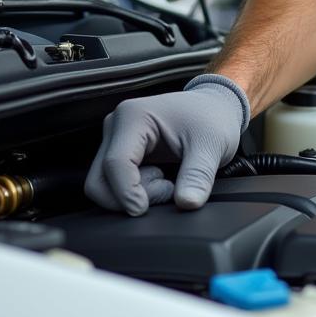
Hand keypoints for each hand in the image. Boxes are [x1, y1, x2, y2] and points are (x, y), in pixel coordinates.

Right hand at [84, 74, 249, 215]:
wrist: (216, 108)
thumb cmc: (212, 118)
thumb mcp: (211, 145)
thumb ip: (198, 175)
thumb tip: (187, 203)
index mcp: (133, 116)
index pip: (115, 164)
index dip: (128, 193)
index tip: (146, 208)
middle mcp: (117, 124)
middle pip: (99, 179)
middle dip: (127, 197)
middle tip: (165, 190)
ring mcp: (116, 138)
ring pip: (103, 184)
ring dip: (131, 194)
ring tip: (166, 183)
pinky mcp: (121, 150)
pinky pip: (113, 182)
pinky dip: (133, 191)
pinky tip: (160, 180)